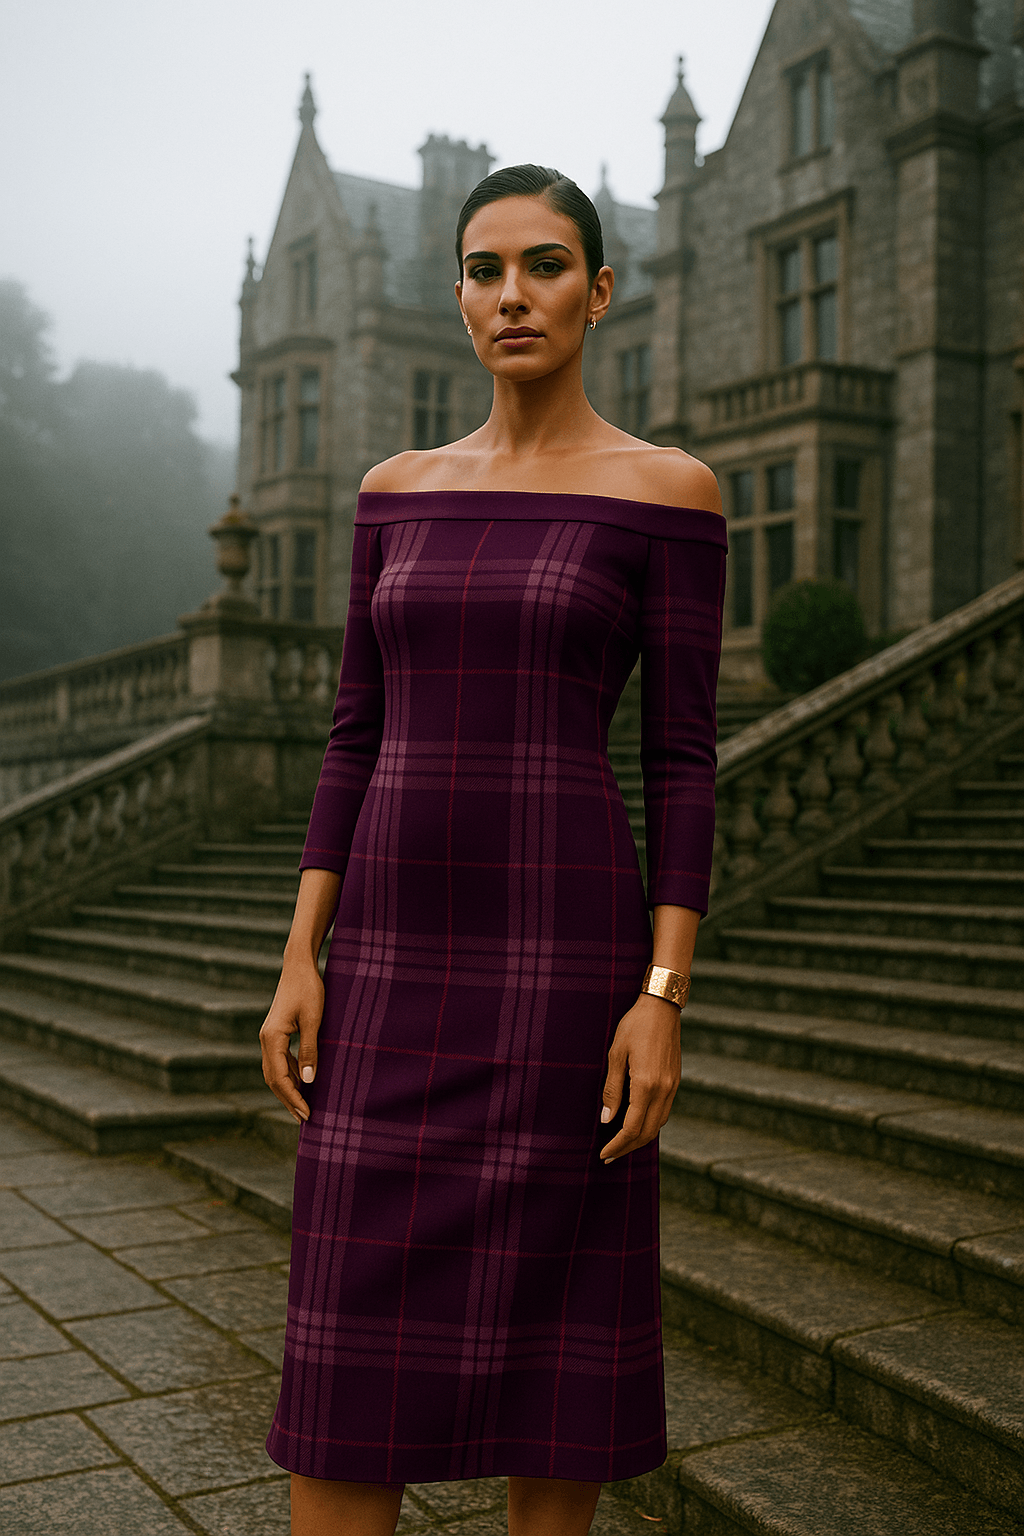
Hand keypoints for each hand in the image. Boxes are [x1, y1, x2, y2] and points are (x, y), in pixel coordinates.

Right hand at [259, 960, 324, 1124]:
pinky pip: (280, 1060)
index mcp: (272, 1038)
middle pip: (273, 1078)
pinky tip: (302, 1082)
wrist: (298, 965)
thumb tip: (308, 1080)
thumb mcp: (314, 1019)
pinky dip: (289, 1075)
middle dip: (288, 1100)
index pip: (280, 1078)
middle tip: (305, 1119)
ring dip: (288, 1089)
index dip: (293, 1098)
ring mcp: (269, 1036)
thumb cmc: (309, 989)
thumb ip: (310, 1050)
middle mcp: (266, 1039)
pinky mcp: (276, 1032)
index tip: (307, 1114)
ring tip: (303, 1106)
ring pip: (275, 1071)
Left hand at [599, 993, 681, 1162]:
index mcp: (646, 1085)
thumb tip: (607, 1119)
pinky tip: (638, 1123)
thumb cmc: (635, 1026)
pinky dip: (650, 1124)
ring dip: (640, 1138)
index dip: (617, 1144)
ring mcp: (672, 1086)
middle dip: (628, 1147)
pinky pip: (664, 1112)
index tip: (604, 1153)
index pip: (632, 1128)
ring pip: (658, 1125)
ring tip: (622, 1143)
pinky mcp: (675, 1081)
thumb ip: (612, 1089)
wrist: (662, 1007)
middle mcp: (663, 1090)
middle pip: (647, 1132)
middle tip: (610, 1155)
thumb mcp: (616, 1054)